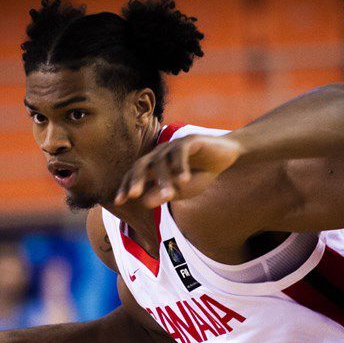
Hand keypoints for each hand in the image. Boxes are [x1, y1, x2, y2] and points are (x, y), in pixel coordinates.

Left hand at [114, 134, 242, 207]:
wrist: (225, 157)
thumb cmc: (200, 174)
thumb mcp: (181, 190)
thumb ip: (163, 195)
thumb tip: (144, 202)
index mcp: (155, 165)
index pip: (135, 174)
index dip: (126, 186)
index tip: (118, 202)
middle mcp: (160, 153)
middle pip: (142, 164)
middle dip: (136, 180)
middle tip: (133, 195)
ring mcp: (173, 145)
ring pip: (162, 161)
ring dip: (165, 179)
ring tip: (169, 196)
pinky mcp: (190, 140)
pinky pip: (180, 152)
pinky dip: (180, 166)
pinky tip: (183, 180)